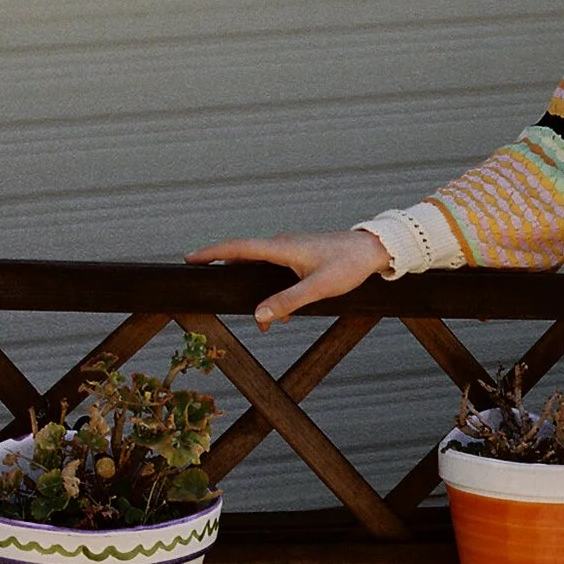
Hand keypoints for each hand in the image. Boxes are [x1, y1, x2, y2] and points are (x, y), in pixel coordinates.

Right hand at [184, 229, 388, 328]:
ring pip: (261, 266)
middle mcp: (282, 244)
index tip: (189, 259)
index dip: (211, 253)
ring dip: (254, 288)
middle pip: (243, 256)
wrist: (374, 249)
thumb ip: (288, 302)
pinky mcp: (300, 255)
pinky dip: (272, 289)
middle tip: (208, 283)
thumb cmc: (349, 264)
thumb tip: (259, 316)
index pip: (237, 248)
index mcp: (281, 248)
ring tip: (258, 319)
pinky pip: (276, 270)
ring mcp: (291, 248)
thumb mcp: (318, 288)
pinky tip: (284, 313)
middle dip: (226, 272)